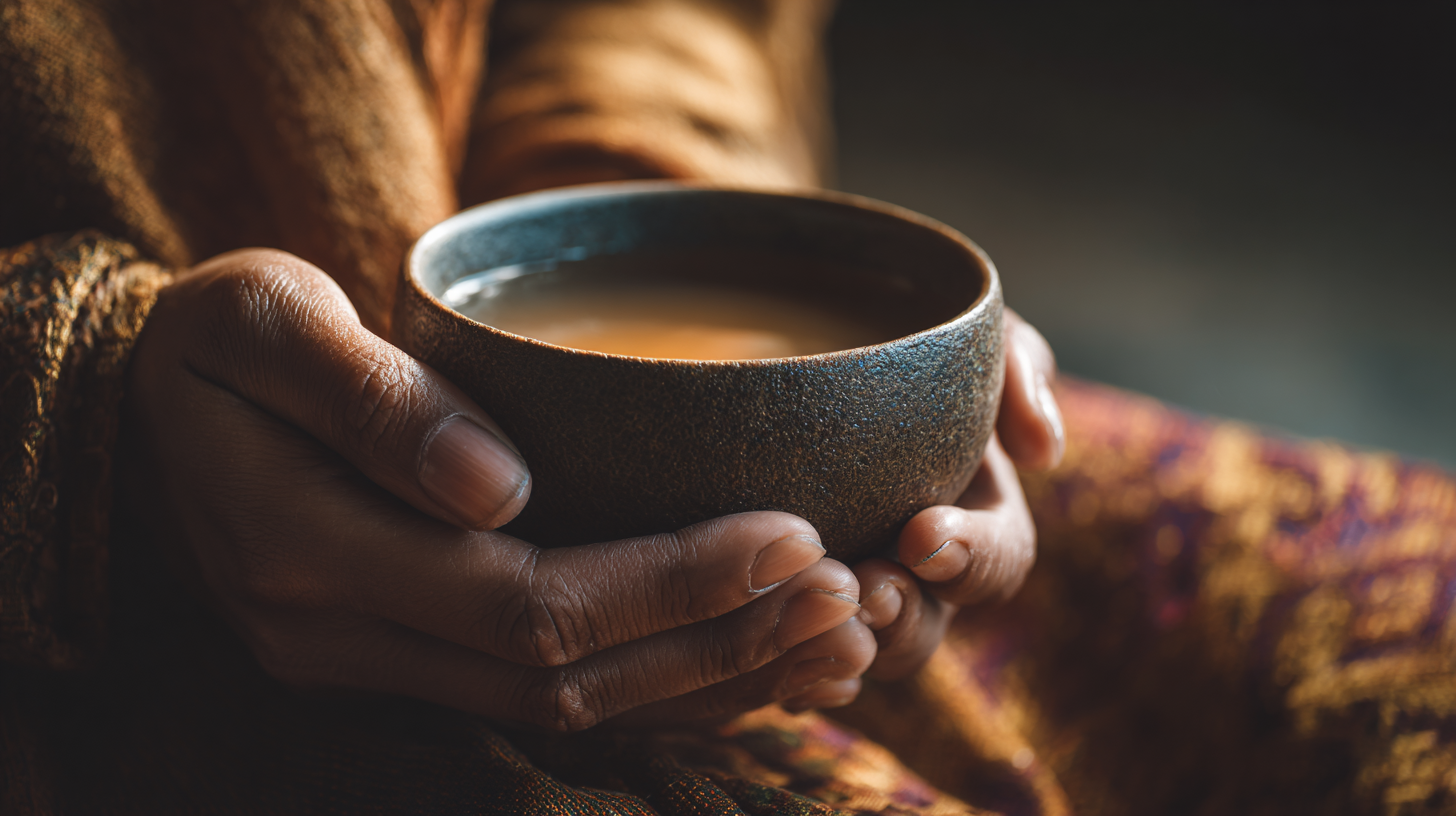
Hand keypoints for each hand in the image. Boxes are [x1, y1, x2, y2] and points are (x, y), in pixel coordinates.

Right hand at [120, 248, 874, 729]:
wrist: (152, 405)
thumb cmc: (214, 339)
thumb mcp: (261, 320)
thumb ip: (371, 397)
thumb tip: (500, 482)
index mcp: (308, 553)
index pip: (524, 602)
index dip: (667, 582)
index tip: (788, 533)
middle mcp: (341, 636)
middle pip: (564, 676)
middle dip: (714, 639)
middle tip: (843, 590)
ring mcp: (372, 661)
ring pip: (566, 707)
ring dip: (705, 677)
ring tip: (830, 635)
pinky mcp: (404, 655)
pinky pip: (547, 696)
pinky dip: (656, 685)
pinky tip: (747, 658)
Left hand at [783, 310, 1062, 705]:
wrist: (755, 320)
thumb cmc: (871, 318)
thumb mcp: (954, 320)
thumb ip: (1014, 363)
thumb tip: (1045, 451)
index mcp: (965, 510)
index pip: (997, 560)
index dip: (971, 560)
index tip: (922, 535)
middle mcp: (906, 563)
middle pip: (927, 625)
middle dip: (905, 618)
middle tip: (866, 590)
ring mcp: (842, 585)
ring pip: (858, 653)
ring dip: (846, 646)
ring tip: (809, 618)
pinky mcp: (773, 598)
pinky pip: (787, 657)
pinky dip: (784, 669)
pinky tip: (765, 662)